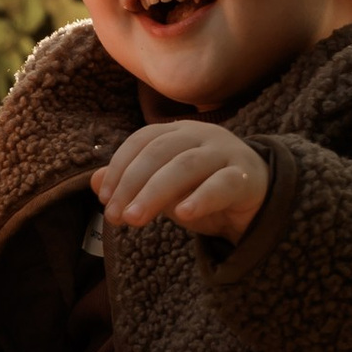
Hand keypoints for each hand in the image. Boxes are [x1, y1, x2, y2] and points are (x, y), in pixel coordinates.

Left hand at [92, 119, 268, 240]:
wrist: (258, 201)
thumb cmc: (204, 189)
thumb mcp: (164, 188)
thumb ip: (132, 182)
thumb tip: (94, 182)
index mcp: (179, 132)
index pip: (142, 140)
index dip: (120, 167)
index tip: (105, 199)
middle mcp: (202, 135)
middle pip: (160, 153)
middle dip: (132, 184)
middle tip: (115, 217)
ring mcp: (226, 152)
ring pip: (186, 166)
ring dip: (155, 192)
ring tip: (134, 219)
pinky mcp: (247, 177)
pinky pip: (224, 184)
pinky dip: (201, 198)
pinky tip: (182, 215)